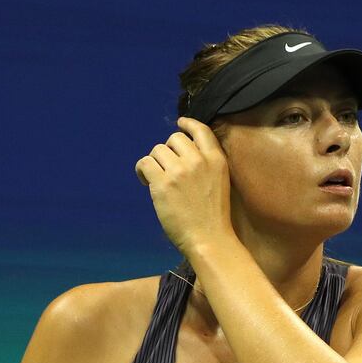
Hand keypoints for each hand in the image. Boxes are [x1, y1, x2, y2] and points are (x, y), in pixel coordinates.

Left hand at [135, 116, 234, 259]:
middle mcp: (198, 160)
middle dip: (168, 150)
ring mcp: (179, 171)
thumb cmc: (213, 218)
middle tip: (166, 167)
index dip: (188, 123)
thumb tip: (181, 154)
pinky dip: (142, 170)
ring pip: (157, 149)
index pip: (201, 130)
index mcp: (216, 159)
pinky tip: (145, 181)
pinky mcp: (163, 183)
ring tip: (155, 178)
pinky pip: (145, 163)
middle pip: (175, 138)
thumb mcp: (219, 182)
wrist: (209, 238)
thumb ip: (205, 165)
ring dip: (155, 161)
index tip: (180, 123)